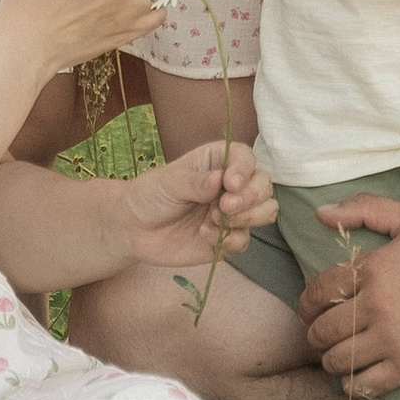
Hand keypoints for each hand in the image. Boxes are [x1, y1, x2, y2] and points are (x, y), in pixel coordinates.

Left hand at [118, 138, 275, 266]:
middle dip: (251, 197)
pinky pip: (244, 240)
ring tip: (216, 220)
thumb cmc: (150, 195)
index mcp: (217, 162)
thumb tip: (219, 180)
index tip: (230, 183)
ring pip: (265, 212)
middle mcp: (230, 186)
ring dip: (248, 218)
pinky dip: (230, 240)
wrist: (134, 229)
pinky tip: (205, 235)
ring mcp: (232, 213)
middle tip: (225, 206)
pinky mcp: (227, 238)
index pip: (246, 158)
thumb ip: (195, 182)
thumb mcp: (168, 182)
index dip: (245, 170)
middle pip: (264, 186)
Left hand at [296, 197, 399, 399]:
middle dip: (316, 335)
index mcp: (373, 268)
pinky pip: (362, 385)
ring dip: (332, 361)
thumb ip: (367, 210)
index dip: (307, 303)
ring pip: (337, 360)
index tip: (310, 310)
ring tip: (340, 356)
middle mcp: (376, 305)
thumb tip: (321, 213)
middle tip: (324, 336)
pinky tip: (357, 377)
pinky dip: (352, 384)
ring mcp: (392, 340)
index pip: (319, 290)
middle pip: (322, 330)